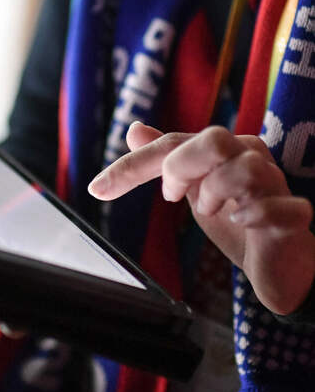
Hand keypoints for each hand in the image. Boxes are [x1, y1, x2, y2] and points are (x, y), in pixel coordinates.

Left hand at [88, 121, 314, 314]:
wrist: (276, 262)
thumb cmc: (235, 220)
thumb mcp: (193, 188)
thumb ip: (167, 158)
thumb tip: (134, 128)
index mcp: (223, 150)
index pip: (170, 144)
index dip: (130, 165)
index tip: (97, 189)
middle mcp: (251, 158)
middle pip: (213, 139)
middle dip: (179, 168)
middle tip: (171, 196)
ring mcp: (275, 187)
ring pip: (245, 169)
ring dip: (215, 193)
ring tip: (212, 212)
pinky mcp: (294, 217)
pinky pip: (281, 207)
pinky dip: (254, 215)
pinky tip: (241, 222)